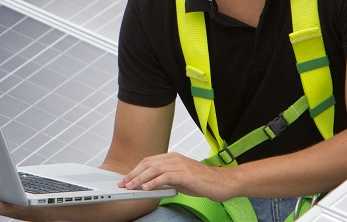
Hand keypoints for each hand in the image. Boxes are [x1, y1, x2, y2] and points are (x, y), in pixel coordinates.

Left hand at [119, 152, 236, 201]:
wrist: (222, 182)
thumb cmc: (204, 182)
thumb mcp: (181, 179)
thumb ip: (167, 179)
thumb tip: (151, 185)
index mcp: (173, 158)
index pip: (149, 161)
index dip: (136, 170)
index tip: (127, 179)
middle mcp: (175, 159)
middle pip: (148, 163)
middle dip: (134, 174)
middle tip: (124, 184)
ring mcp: (180, 165)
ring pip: (154, 169)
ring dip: (140, 179)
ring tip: (131, 187)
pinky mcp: (185, 174)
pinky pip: (165, 177)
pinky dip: (154, 183)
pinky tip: (147, 189)